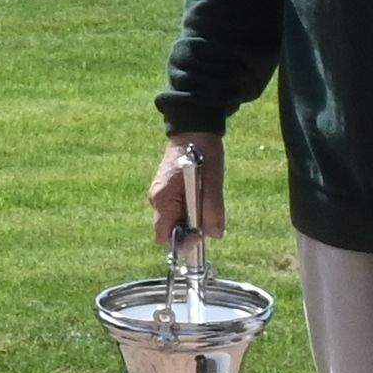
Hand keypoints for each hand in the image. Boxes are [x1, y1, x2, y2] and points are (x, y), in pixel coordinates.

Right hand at [150, 131, 224, 251]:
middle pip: (170, 230)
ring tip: (207, 203)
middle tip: (209, 220)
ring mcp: (161, 195)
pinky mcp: (168, 191)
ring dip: (192, 220)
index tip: (201, 236)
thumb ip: (213, 211)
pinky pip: (177, 210)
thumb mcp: (213, 184)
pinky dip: (191, 211)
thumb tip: (215, 235)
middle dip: (189, 231)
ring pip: (175, 220)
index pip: (163, 236)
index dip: (182, 242)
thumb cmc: (202, 154)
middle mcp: (157, 200)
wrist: (193, 130)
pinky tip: (202, 197)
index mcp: (162, 199)